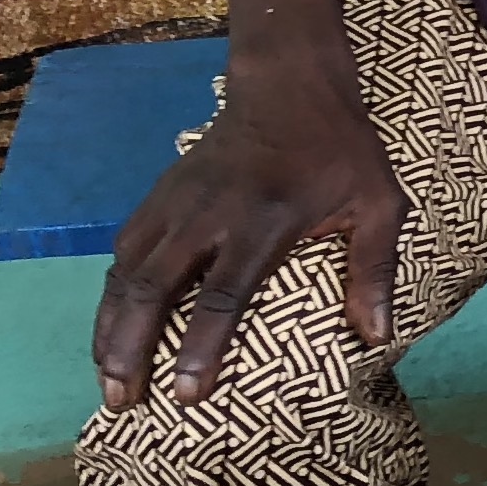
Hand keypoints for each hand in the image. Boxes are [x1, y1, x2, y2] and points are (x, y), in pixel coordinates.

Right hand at [93, 67, 407, 409]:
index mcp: (262, 221)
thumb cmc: (341, 150)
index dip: (200, 347)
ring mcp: (175, 204)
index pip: (222, 295)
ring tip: (106, 380)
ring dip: (109, 329)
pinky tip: (109, 328)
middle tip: (122, 401)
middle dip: (130, 349)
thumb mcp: (378, 202)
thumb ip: (375, 267)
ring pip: (126, 273)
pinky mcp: (158, 195)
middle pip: (153, 289)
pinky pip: (124, 251)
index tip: (186, 394)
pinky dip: (111, 294)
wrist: (290, 84)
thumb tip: (379, 336)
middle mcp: (207, 215)